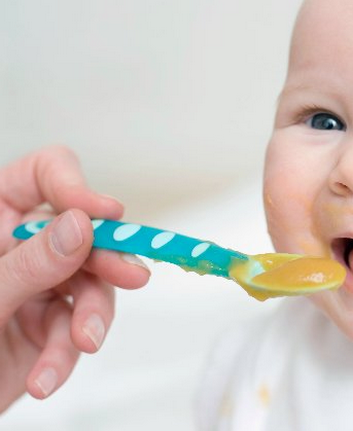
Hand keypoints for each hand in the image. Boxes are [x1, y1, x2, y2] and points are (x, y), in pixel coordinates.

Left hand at [0, 146, 149, 411]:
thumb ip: (28, 264)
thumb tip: (81, 226)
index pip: (42, 175)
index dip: (75, 187)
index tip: (105, 213)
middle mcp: (18, 244)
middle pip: (81, 233)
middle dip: (106, 260)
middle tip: (133, 276)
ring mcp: (35, 284)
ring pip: (89, 284)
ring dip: (90, 318)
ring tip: (85, 342)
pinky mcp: (45, 325)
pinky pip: (74, 328)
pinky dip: (65, 356)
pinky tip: (46, 378)